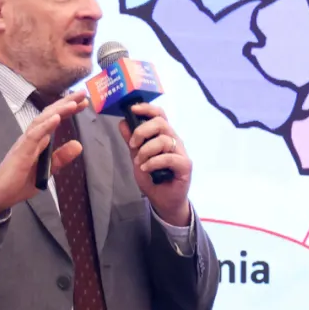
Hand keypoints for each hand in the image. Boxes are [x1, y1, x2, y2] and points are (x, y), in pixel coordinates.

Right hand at [0, 92, 87, 213]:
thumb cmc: (20, 182)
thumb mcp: (48, 170)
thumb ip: (61, 157)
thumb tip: (79, 145)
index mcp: (38, 140)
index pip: (54, 119)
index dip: (68, 109)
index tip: (84, 101)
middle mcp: (32, 137)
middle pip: (49, 114)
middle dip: (66, 103)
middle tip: (83, 93)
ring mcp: (25, 142)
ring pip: (42, 121)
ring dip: (58, 110)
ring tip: (73, 102)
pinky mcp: (21, 151)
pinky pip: (34, 135)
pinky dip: (45, 126)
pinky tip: (57, 118)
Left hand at [119, 102, 191, 225]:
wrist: (164, 200)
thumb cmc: (153, 178)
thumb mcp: (137, 157)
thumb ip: (132, 141)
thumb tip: (122, 122)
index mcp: (164, 135)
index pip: (159, 114)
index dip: (147, 108)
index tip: (133, 109)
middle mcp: (174, 140)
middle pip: (161, 123)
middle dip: (143, 131)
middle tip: (133, 144)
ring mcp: (181, 152)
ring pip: (164, 140)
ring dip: (146, 151)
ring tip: (139, 163)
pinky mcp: (185, 165)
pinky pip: (169, 157)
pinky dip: (154, 162)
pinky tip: (146, 169)